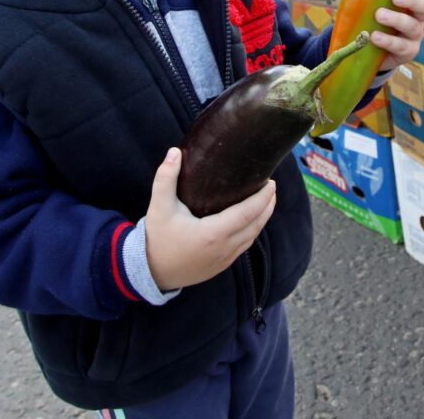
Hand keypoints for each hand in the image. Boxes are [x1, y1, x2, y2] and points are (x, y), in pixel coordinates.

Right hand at [145, 148, 275, 291]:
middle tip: (271, 188)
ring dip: (262, 219)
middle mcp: (223, 248)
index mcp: (212, 233)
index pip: (247, 213)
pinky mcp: (221, 265)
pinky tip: (250, 221)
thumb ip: (165, 179)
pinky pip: (244, 246)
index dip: (262, 198)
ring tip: (265, 201)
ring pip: (251, 237)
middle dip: (267, 206)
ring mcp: (224, 259)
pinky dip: (252, 231)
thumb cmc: (157, 238)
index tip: (271, 183)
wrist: (152, 272)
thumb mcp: (159, 207)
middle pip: (256, 225)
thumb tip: (175, 152)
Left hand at [371, 0, 423, 70]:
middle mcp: (417, 16)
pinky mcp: (407, 52)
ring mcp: (414, 35)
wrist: (366, 51)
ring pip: (413, 26)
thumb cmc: (371, 19)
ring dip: (396, 19)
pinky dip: (388, 41)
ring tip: (379, 15)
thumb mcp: (371, 0)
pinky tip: (375, 37)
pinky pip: (402, 46)